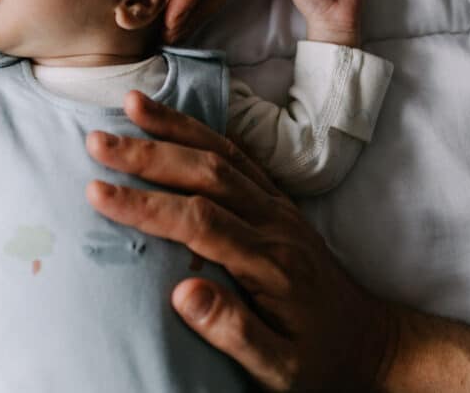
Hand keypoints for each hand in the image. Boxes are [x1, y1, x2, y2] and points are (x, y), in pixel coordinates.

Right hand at [84, 92, 393, 390]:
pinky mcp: (279, 200)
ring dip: (175, 127)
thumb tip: (182, 292)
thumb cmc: (318, 358)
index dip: (147, 204)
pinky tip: (176, 120)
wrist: (371, 342)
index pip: (199, 221)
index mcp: (270, 264)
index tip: (99, 192)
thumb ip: (234, 332)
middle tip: (98, 140)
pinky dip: (203, 132)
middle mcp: (275, 223)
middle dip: (149, 154)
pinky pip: (239, 155)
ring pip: (223, 154)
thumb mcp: (281, 369)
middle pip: (207, 173)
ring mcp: (279, 206)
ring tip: (132, 103)